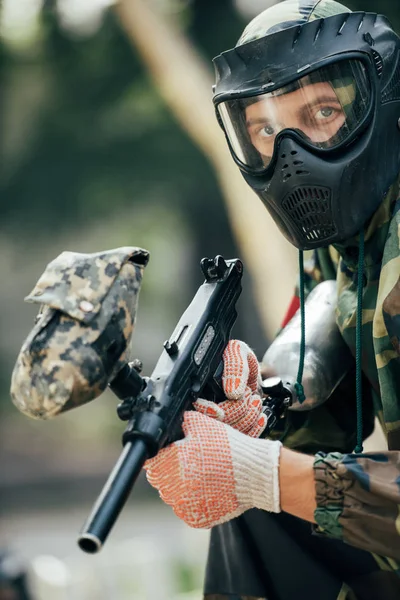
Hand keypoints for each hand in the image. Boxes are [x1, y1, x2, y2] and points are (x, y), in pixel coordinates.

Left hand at [144, 411, 280, 528]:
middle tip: (190, 463)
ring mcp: (185, 506)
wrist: (254, 473)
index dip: (160, 456)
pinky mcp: (197, 518)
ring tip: (202, 475)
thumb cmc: (228, 448)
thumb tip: (170, 424)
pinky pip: (187, 509)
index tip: (170, 454)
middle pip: (160, 480)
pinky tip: (209, 488)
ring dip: (181, 486)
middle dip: (169, 470)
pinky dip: (194, 500)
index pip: (151, 463)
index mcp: (170, 463)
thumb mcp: (201, 424)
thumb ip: (180, 424)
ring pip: (172, 495)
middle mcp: (174, 488)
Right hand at [194, 339, 267, 436]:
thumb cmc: (237, 358)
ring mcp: (220, 421)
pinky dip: (255, 429)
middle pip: (216, 424)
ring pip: (231, 433)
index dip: (206, 412)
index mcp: (199, 390)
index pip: (195, 410)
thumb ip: (235, 366)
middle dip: (236, 411)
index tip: (218, 411)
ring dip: (248, 418)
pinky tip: (261, 417)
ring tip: (255, 400)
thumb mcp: (236, 351)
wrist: (248, 368)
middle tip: (249, 394)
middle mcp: (205, 408)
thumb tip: (233, 392)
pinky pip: (242, 437)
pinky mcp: (235, 430)